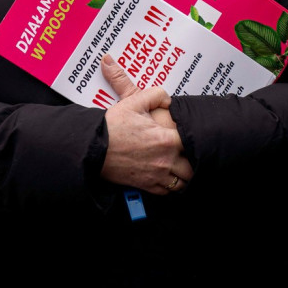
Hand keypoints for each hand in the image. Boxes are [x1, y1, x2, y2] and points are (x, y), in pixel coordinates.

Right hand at [99, 54, 193, 193]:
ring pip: (183, 182)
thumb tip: (169, 99)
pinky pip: (168, 192)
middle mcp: (165, 160)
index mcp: (166, 139)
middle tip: (188, 153)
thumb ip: (156, 95)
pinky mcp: (147, 186)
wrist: (93, 148)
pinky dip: (171, 186)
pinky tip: (168, 177)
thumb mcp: (133, 101)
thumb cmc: (113, 126)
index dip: (194, 138)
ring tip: (181, 166)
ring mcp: (157, 176)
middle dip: (192, 160)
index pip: (193, 142)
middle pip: (192, 166)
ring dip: (184, 174)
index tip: (190, 135)